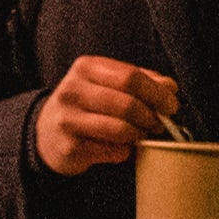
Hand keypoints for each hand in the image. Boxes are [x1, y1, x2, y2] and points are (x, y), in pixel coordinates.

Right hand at [30, 53, 180, 175]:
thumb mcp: (107, 84)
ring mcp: (68, 119)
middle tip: (159, 124)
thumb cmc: (86, 105)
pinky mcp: (69, 146)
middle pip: (127, 103)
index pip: (130, 76)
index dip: (157, 93)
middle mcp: (72, 90)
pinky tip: (121, 146)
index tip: (171, 105)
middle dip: (151, 116)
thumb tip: (170, 87)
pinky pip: (113, 151)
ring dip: (139, 135)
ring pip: (121, 129)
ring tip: (141, 134)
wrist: (47, 133)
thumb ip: (140, 81)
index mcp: (85, 68)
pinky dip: (125, 151)